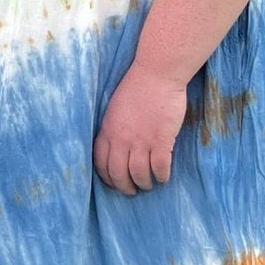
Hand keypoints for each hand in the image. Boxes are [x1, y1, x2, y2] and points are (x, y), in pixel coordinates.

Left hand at [93, 64, 188, 194]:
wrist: (156, 74)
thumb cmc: (137, 87)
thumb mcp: (115, 109)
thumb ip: (114, 128)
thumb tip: (117, 146)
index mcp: (108, 131)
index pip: (100, 163)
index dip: (107, 177)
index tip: (114, 182)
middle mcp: (121, 139)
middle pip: (118, 174)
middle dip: (125, 187)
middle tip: (132, 191)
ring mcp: (141, 141)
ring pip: (139, 175)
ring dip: (144, 184)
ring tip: (149, 184)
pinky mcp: (161, 140)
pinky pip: (159, 167)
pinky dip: (161, 176)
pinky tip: (164, 177)